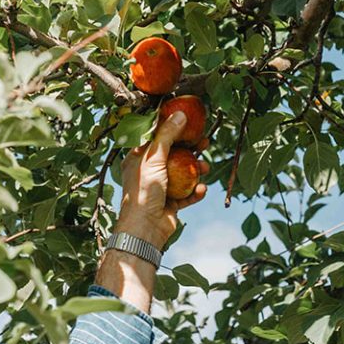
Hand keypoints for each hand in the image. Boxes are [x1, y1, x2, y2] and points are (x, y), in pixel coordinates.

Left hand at [116, 109, 208, 250]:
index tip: (187, 122)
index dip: (171, 130)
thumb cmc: (143, 191)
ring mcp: (160, 188)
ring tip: (206, 168)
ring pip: (182, 174)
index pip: (155, 139)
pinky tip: (202, 189)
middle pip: (173, 156)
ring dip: (196, 171)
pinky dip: (195, 192)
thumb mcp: (154, 158)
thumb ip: (167, 135)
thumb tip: (180, 114)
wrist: (145, 228)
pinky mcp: (170, 204)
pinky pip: (186, 194)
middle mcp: (148, 173)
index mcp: (137, 160)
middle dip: (190, 150)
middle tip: (204, 142)